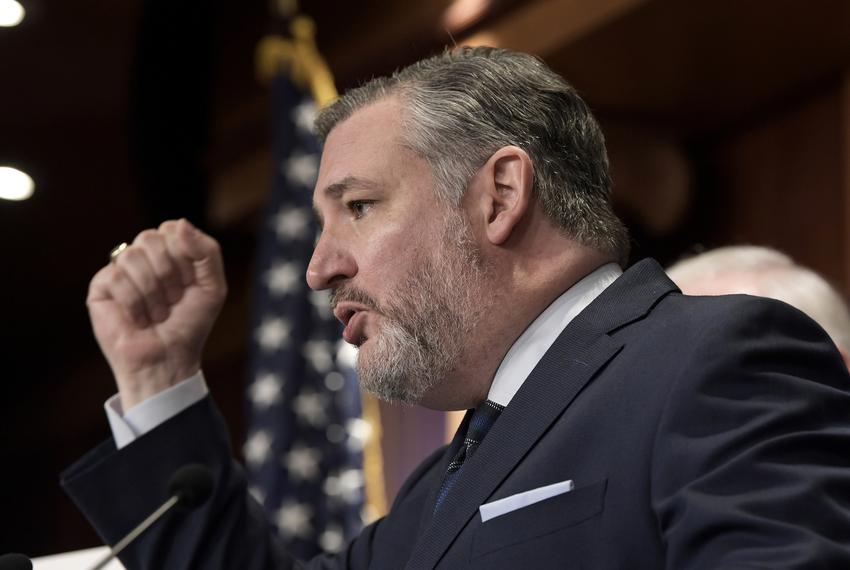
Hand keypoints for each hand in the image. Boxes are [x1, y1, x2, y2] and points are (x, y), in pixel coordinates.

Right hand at [87, 219, 226, 409]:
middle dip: (169, 274)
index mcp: (170, 251)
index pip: (173, 228)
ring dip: (153, 291)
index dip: (185, 257)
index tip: (191, 284)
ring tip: (157, 313)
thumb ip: (207, 252)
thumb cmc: (190, 324)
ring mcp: (121, 270)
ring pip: (132, 256)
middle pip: (151, 237)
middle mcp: (144, 256)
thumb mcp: (212, 287)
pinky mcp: (101, 287)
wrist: (169, 358)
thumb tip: (180, 223)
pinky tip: (139, 319)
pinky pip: (116, 276)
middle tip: (174, 300)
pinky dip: (134, 302)